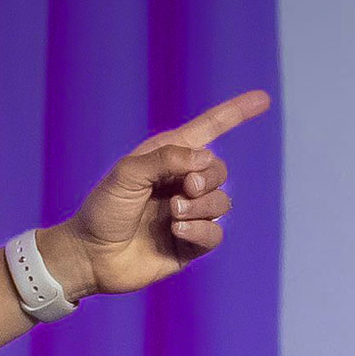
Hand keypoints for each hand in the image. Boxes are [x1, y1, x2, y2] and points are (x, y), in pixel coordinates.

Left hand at [41, 90, 271, 296]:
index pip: (210, 130)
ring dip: (201, 206)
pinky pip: (215, 234)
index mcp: (169, 157)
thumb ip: (167, 158)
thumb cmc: (103, 209)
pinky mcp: (191, 244)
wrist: (90, 256)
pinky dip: (200, 231)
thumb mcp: (128, 173)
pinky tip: (177, 232)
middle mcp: (182, 183)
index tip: (263, 99)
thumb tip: (206, 158)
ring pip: (222, 202)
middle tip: (183, 190)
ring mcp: (189, 214)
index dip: (237, 113)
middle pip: (219, 171)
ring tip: (173, 214)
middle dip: (207, 179)